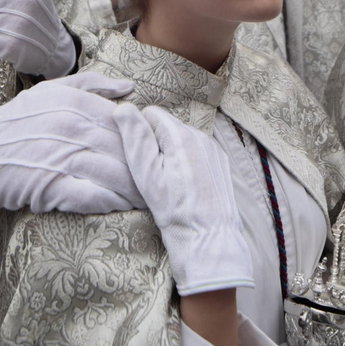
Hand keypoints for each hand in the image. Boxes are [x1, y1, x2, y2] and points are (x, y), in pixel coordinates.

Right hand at [0, 72, 147, 213]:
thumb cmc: (17, 121)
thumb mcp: (51, 90)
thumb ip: (92, 85)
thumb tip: (130, 89)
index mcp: (75, 103)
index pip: (125, 122)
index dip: (145, 140)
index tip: (158, 153)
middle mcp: (72, 128)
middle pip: (125, 151)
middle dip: (147, 169)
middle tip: (164, 182)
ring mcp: (62, 157)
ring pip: (114, 175)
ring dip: (136, 190)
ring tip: (151, 199)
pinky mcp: (51, 186)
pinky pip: (93, 197)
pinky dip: (112, 203)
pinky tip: (123, 207)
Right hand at [117, 104, 252, 294]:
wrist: (207, 238)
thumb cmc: (172, 208)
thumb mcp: (146, 173)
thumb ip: (135, 136)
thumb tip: (123, 107)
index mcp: (181, 134)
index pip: (151, 114)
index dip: (139, 134)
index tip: (140, 159)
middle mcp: (201, 136)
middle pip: (168, 127)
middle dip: (156, 144)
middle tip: (153, 175)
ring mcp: (214, 149)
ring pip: (183, 140)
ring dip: (172, 154)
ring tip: (169, 184)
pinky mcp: (221, 164)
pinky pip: (197, 153)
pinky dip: (188, 163)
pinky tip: (185, 186)